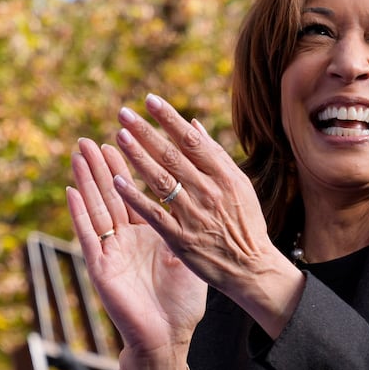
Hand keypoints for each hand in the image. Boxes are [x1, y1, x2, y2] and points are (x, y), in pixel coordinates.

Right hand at [67, 136, 204, 369]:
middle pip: (110, 195)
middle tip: (89, 138)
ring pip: (96, 208)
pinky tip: (71, 191)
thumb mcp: (187, 254)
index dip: (126, 166)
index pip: (134, 193)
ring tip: (78, 153)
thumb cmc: (182, 301)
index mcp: (148, 234)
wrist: (169, 336)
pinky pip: (88, 235)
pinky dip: (79, 213)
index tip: (121, 137)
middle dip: (100, 166)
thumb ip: (183, 223)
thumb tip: (195, 191)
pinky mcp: (101, 267)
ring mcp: (111, 251)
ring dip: (86, 181)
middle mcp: (126, 239)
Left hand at [110, 94, 303, 336]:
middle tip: (123, 113)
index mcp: (224, 176)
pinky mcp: (181, 239)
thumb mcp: (240, 186)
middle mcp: (209, 192)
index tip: (149, 100)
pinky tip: (117, 181)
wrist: (252, 269)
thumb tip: (194, 124)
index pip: (192, 140)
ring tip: (120, 138)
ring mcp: (194, 216)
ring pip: (161, 181)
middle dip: (146, 132)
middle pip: (172, 156)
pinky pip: (154, 214)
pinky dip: (135, 197)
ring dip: (138, 158)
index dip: (169, 119)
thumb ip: (216, 155)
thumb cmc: (246, 224)